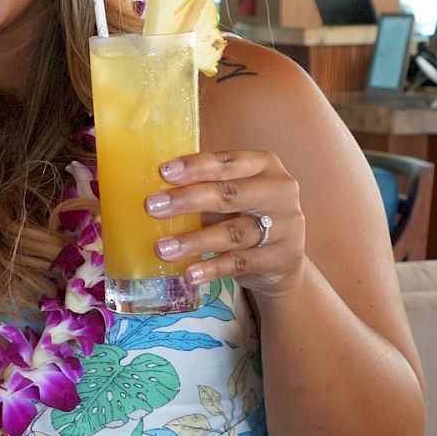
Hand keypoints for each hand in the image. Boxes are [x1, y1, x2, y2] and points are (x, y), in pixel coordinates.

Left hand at [148, 149, 306, 297]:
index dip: (196, 166)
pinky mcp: (280, 258)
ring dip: (194, 241)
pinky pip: (240, 263)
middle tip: (152, 207)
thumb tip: (155, 193)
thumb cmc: (245, 215)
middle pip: (230, 195)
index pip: (228, 162)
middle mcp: (279, 192)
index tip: (163, 172)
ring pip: (233, 233)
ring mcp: (285, 226)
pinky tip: (189, 274)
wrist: (282, 259)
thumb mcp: (231, 195)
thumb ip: (203, 188)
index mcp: (265, 166)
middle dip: (188, 200)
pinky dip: (212, 269)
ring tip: (162, 248)